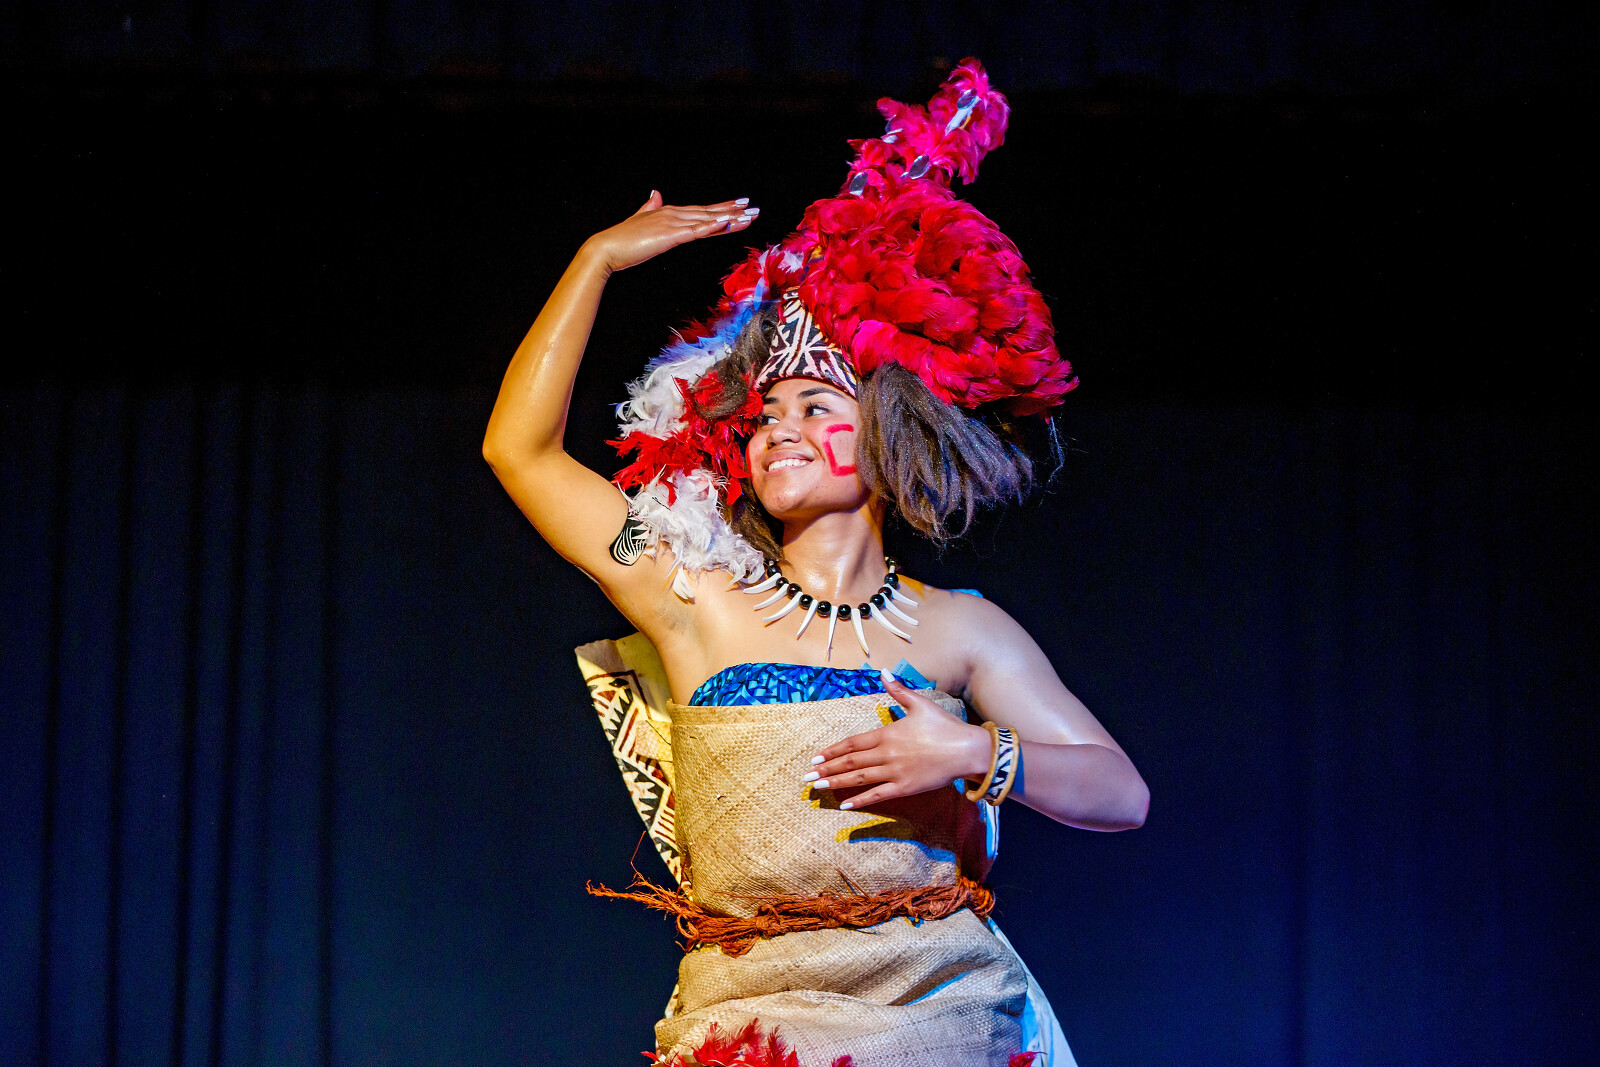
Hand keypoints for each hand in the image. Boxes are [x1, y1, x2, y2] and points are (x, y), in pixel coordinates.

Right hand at [583, 191, 758, 274]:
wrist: (606, 248)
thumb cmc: (622, 239)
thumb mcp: (639, 219)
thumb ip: (648, 206)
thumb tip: (655, 192)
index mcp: (669, 213)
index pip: (701, 210)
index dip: (722, 208)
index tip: (740, 205)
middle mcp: (673, 214)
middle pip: (710, 213)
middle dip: (733, 212)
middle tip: (755, 209)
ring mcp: (672, 224)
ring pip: (707, 220)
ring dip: (730, 219)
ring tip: (749, 216)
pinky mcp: (669, 237)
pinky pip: (695, 231)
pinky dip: (712, 226)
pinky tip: (726, 223)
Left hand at [805, 670, 993, 809]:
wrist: (966, 750)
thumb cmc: (944, 727)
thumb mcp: (920, 704)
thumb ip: (898, 690)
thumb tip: (884, 671)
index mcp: (887, 733)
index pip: (853, 744)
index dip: (833, 751)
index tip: (816, 757)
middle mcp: (886, 753)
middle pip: (851, 762)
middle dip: (827, 769)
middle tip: (807, 776)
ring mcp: (895, 772)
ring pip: (859, 779)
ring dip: (837, 783)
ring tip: (818, 787)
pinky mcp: (905, 787)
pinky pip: (878, 795)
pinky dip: (860, 800)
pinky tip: (845, 805)